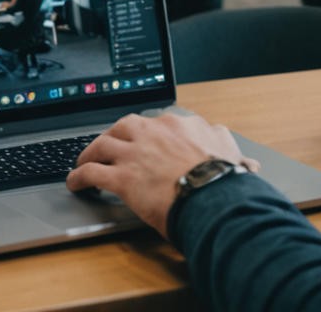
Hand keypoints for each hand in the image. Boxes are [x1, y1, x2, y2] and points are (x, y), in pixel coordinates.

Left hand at [66, 112, 261, 233]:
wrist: (213, 197)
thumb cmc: (222, 181)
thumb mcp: (231, 154)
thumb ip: (230, 152)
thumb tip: (245, 161)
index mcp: (179, 125)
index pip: (157, 123)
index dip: (147, 134)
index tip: (144, 141)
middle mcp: (154, 132)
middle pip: (124, 126)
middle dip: (112, 136)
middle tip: (107, 146)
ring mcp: (135, 153)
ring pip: (101, 144)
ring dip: (88, 152)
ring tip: (82, 161)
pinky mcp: (122, 177)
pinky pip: (91, 171)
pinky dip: (79, 176)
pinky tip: (75, 183)